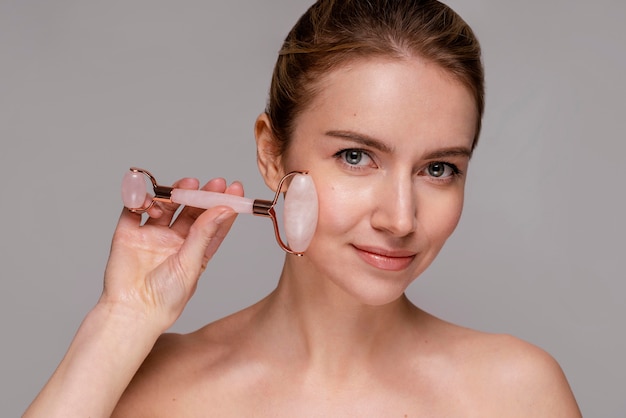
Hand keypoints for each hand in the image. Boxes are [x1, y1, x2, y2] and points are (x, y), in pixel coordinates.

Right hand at [100, 176, 242, 329]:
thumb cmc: (166, 298)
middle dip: (202, 194)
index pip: (213, 223)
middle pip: (191, 211)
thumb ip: (204, 233)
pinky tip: (153, 199)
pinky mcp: (128, 234)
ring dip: (176, 193)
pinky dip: (142, 199)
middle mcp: (175, 242)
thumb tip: (224, 208)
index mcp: (195, 252)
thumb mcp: (192, 263)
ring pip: (166, 206)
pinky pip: (134, 209)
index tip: (236, 189)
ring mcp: (152, 236)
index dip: (224, 205)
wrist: (132, 311)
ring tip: (186, 185)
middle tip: (214, 182)